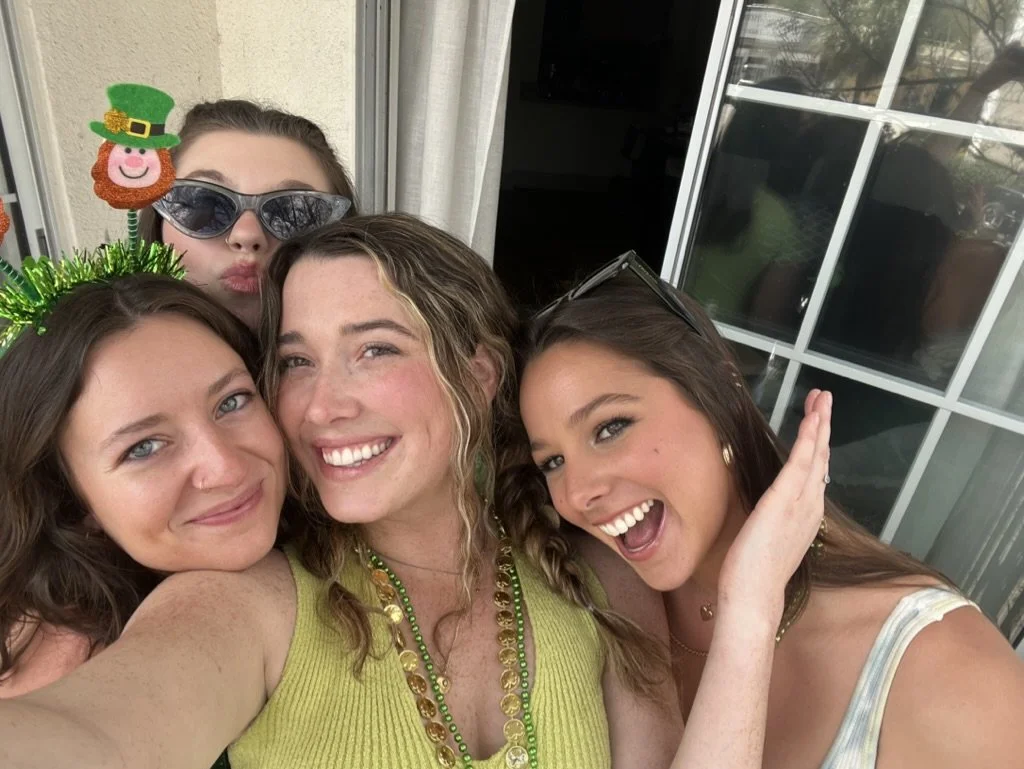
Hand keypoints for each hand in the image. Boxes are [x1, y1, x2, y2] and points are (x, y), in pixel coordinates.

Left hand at [717, 389, 831, 623]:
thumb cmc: (754, 575)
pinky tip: (813, 420)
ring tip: (822, 398)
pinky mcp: (783, 500)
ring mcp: (799, 503)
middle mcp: (809, 506)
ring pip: (814, 455)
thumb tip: (775, 505)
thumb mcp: (769, 539)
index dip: (818, 444)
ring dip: (819, 424)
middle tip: (824, 398)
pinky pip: (799, 463)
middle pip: (821, 458)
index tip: (818, 422)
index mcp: (805, 515)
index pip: (815, 472)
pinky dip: (808, 439)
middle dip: (823, 426)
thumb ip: (777, 520)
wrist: (753, 597)